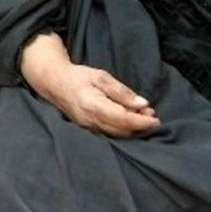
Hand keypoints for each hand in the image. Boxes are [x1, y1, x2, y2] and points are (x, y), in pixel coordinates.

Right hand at [19, 33, 158, 137]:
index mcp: (93, 105)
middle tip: (151, 113)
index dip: (141, 121)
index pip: (122, 119)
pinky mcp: (88, 129)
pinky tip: (128, 118)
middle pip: (121, 130)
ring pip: (116, 134)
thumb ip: (122, 92)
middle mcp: (89, 120)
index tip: (156, 119)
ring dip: (132, 128)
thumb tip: (143, 104)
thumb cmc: (79, 77)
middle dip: (139, 125)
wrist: (55, 83)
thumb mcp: (102, 77)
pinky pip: (109, 133)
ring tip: (142, 115)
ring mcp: (87, 127)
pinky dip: (122, 128)